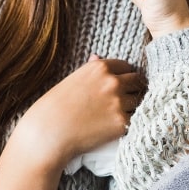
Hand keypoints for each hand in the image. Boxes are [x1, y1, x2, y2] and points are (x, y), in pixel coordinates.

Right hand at [14, 54, 145, 168]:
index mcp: (100, 68)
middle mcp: (112, 82)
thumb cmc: (54, 107)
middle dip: (132, 90)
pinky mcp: (122, 122)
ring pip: (139, 101)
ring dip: (132, 107)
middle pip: (137, 81)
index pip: (126, 66)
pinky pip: (135, 119)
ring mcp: (119, 102)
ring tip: (116, 115)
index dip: (123, 76)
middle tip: (124, 100)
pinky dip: (128, 123)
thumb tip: (98, 56)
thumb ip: (89, 69)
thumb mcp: (71, 80)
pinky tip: (115, 126)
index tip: (120, 85)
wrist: (49, 132)